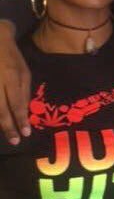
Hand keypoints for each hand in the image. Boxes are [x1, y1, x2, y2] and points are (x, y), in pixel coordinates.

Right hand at [0, 23, 30, 144]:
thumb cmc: (11, 57)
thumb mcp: (23, 72)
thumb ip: (23, 91)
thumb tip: (24, 112)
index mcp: (11, 76)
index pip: (17, 103)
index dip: (20, 119)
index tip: (25, 133)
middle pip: (1, 108)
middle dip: (8, 126)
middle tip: (14, 141)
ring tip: (4, 132)